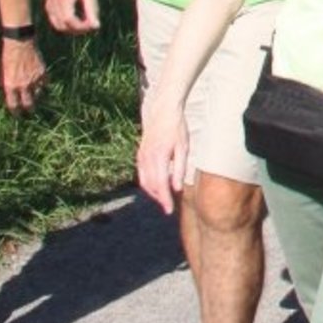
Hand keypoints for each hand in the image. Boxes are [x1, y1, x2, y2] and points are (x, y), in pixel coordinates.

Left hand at [0, 39, 47, 114]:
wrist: (20, 43)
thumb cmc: (7, 56)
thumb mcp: (1, 71)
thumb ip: (3, 83)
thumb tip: (4, 91)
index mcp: (10, 86)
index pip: (13, 105)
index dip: (15, 112)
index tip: (17, 114)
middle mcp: (23, 86)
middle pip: (29, 103)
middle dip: (29, 109)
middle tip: (30, 111)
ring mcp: (34, 80)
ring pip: (38, 94)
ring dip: (36, 96)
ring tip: (35, 96)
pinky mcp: (43, 73)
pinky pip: (45, 83)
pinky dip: (43, 85)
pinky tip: (41, 84)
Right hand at [45, 0, 99, 33]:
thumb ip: (92, 9)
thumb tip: (96, 26)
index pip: (70, 20)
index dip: (82, 27)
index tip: (94, 25)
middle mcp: (53, 3)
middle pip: (64, 26)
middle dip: (78, 30)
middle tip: (92, 25)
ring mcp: (49, 5)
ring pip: (59, 26)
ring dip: (72, 29)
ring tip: (86, 23)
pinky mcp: (49, 6)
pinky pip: (56, 22)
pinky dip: (67, 24)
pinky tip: (79, 19)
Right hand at [136, 95, 189, 214]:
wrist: (161, 111)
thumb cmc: (176, 127)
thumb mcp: (183, 147)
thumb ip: (180, 169)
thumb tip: (176, 188)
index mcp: (159, 157)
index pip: (160, 185)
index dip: (164, 200)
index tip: (169, 210)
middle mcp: (146, 159)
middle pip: (150, 186)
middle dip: (159, 199)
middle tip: (168, 207)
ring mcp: (141, 157)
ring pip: (144, 182)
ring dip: (153, 193)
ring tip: (164, 199)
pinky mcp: (139, 155)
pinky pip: (142, 174)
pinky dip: (148, 183)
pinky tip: (157, 186)